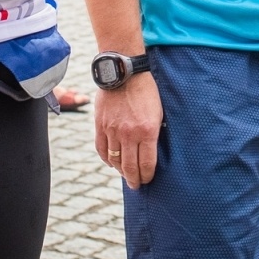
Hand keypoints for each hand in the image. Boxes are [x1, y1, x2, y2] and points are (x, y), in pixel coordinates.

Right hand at [95, 72, 162, 188]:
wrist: (124, 73)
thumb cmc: (146, 91)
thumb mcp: (158, 113)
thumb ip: (154, 133)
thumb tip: (152, 153)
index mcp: (147, 131)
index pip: (146, 164)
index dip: (147, 177)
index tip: (147, 180)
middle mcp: (129, 134)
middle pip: (130, 167)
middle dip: (134, 180)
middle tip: (136, 185)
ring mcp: (112, 130)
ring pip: (115, 161)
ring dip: (120, 171)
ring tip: (125, 174)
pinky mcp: (100, 125)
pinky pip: (101, 149)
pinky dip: (106, 159)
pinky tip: (111, 162)